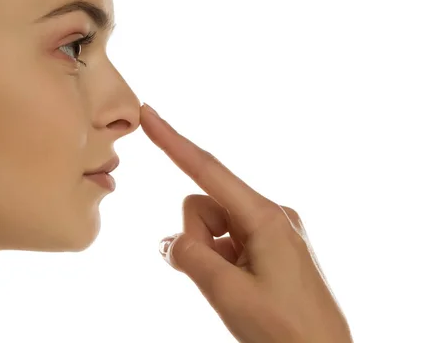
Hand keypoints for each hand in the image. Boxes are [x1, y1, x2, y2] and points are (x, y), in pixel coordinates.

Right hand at [140, 104, 352, 342]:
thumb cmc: (285, 331)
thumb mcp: (228, 293)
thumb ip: (189, 256)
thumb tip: (171, 241)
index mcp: (266, 217)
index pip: (207, 170)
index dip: (173, 141)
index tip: (150, 115)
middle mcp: (271, 215)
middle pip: (204, 207)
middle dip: (195, 239)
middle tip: (216, 280)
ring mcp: (272, 232)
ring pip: (213, 228)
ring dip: (208, 255)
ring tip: (230, 288)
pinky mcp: (271, 248)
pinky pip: (228, 242)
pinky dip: (219, 260)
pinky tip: (237, 287)